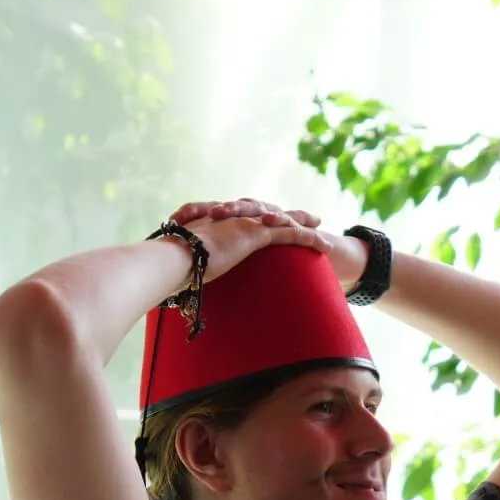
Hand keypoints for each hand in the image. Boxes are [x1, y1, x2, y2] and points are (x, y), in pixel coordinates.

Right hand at [170, 197, 369, 290]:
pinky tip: (325, 247)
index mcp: (220, 226)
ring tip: (320, 225)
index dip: (263, 220)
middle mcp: (234, 220)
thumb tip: (178, 285)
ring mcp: (246, 224)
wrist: (175, 258)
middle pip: (269, 214)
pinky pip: (290, 235)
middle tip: (307, 216)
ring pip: (283, 221)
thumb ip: (190, 271)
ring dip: (304, 224)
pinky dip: (309, 239)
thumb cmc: (174, 267)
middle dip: (289, 215)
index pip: (246, 220)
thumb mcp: (186, 267)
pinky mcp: (256, 234)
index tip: (274, 223)